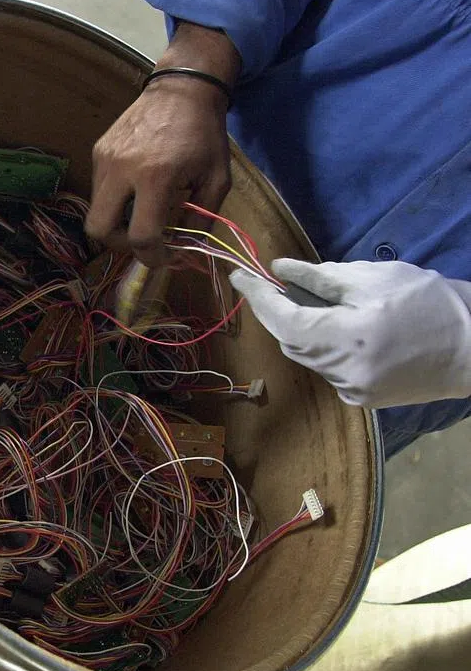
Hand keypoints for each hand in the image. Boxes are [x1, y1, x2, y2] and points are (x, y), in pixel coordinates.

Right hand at [85, 23, 239, 266]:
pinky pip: (99, 189)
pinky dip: (116, 198)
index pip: (141, 236)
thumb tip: (186, 251)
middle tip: (143, 240)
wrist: (183, 87)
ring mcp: (105, 160)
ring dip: (118, 221)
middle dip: (121, 245)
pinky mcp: (98, 151)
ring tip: (143, 212)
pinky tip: (137, 188)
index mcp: (155, 177)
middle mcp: (122, 170)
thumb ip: (201, 220)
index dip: (152, 257)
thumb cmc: (205, 134)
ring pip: (96, 210)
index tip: (165, 257)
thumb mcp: (217, 179)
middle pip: (99, 230)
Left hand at [230, 259, 470, 407]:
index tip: (240, 277)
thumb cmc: (430, 303)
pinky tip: (350, 329)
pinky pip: (329, 369)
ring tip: (327, 303)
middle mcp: (342, 372)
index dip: (257, 297)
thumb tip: (279, 270)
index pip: (281, 319)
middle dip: (282, 311)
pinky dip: (327, 347)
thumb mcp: (374, 278)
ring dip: (307, 329)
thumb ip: (320, 277)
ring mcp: (352, 391)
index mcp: (345, 338)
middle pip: (291, 339)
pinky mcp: (363, 399)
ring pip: (309, 355)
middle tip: (282, 283)